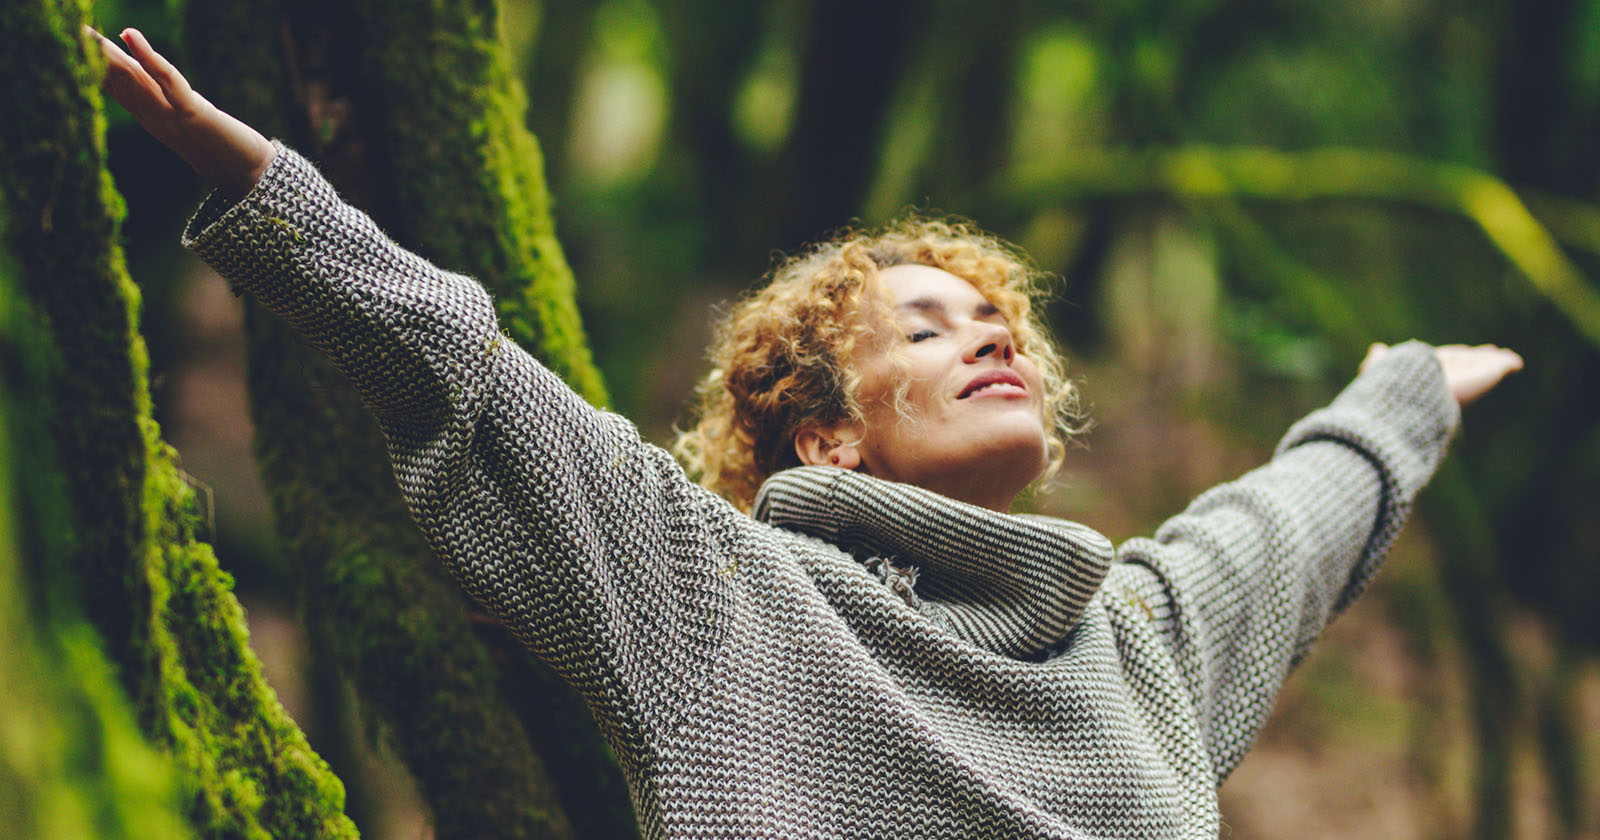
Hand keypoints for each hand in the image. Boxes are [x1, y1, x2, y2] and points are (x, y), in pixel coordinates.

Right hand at [88, 26, 273, 198]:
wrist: (253, 174)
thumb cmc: (226, 148)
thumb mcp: (190, 122)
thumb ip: (171, 107)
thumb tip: (155, 88)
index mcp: (154, 119)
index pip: (119, 87)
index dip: (97, 65)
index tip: (76, 41)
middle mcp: (156, 117)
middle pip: (119, 81)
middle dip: (93, 57)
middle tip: (67, 31)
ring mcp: (171, 116)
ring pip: (133, 78)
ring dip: (108, 54)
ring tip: (84, 32)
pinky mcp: (192, 112)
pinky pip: (167, 79)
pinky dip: (148, 56)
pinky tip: (130, 35)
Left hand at [1361, 342, 1523, 406]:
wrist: (1407, 401)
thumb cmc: (1390, 387)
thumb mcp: (1380, 369)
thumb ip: (1380, 360)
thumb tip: (1377, 348)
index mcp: (1425, 376)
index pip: (1443, 364)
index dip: (1454, 358)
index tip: (1464, 352)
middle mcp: (1447, 380)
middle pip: (1466, 366)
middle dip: (1477, 360)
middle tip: (1492, 354)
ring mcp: (1465, 381)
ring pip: (1481, 369)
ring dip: (1493, 363)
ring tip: (1507, 358)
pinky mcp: (1479, 380)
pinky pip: (1495, 370)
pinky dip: (1505, 365)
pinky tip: (1516, 363)